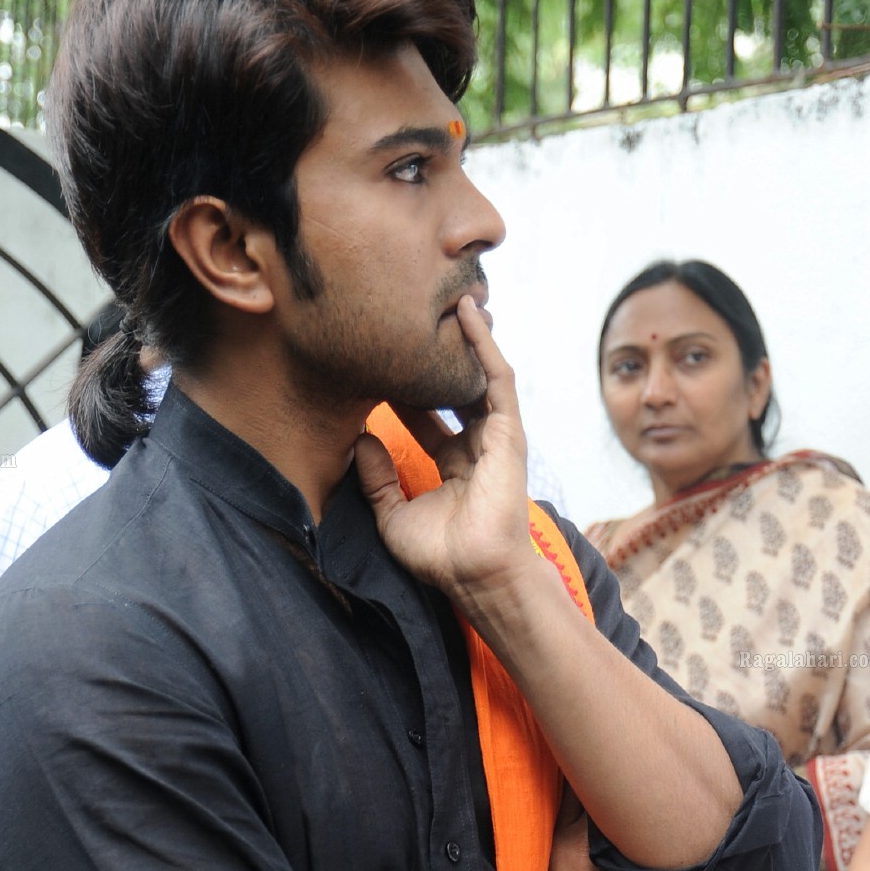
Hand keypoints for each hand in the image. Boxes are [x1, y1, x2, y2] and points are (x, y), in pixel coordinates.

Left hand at [353, 296, 532, 605]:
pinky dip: (483, 345)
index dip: (403, 391)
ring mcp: (496, 438)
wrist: (475, 573)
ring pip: (477, 376)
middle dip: (434, 358)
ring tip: (445, 297)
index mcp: (454, 468)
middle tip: (408, 322)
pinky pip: (496, 378)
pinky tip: (467, 315)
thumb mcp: (392, 516)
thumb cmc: (441, 556)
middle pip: (452, 391)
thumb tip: (360, 439)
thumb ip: (375, 479)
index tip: (376, 365)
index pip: (427, 419)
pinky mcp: (509, 432)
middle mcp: (477, 448)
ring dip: (464, 339)